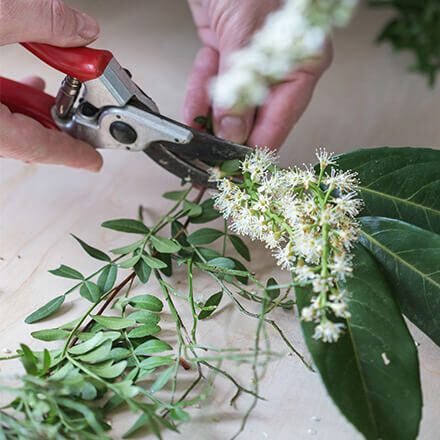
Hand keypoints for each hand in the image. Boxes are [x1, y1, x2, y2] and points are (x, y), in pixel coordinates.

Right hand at [0, 0, 101, 170]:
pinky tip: (28, 82)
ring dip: (37, 111)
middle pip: (26, 141)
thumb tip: (83, 29)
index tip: (95, 162)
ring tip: (55, 91)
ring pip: (10, 129)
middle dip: (59, 127)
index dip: (72, 154)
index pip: (37, 148)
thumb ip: (38, 21)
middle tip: (88, 119)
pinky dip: (15, 102)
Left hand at [185, 0, 331, 148]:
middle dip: (233, 137)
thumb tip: (234, 131)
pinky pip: (215, 83)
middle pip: (257, 115)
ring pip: (232, 102)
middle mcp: (280, 64)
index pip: (282, 118)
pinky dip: (201, 97)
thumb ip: (239, 85)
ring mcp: (253, 59)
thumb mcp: (244, 34)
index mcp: (301, 60)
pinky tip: (192, 115)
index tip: (243, 169)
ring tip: (198, 139)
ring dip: (212, 121)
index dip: (260, 146)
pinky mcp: (229, 51)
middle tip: (215, 159)